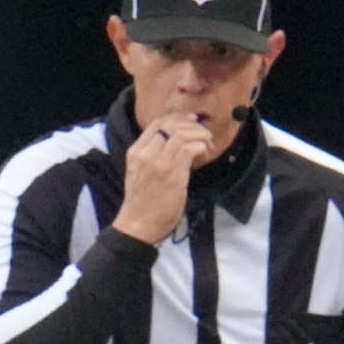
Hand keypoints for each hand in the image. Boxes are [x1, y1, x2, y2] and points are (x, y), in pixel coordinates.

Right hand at [111, 113, 215, 243]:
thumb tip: (179, 142)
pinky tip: (205, 155)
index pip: (157, 123)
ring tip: (208, 145)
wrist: (138, 225)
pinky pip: (191, 148)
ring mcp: (158, 162)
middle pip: (172, 124)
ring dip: (201, 136)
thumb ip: (154, 155)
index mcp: (136, 151)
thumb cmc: (142, 202)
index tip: (192, 121)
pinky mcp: (172, 173)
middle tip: (205, 135)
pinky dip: (202, 147)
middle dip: (193, 125)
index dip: (178, 118)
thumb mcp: (141, 172)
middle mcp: (145, 153)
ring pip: (183, 134)